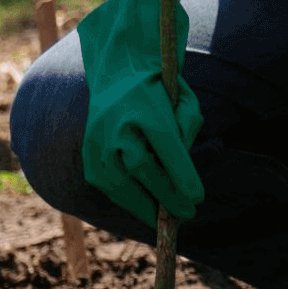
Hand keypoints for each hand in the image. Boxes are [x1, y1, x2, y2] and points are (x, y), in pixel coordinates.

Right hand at [76, 0, 204, 223]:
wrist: (118, 70)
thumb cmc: (159, 88)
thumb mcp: (183, 97)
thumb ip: (188, 126)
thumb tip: (184, 171)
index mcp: (146, 106)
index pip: (167, 147)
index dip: (182, 176)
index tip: (198, 198)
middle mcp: (119, 123)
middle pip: (142, 168)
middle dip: (166, 196)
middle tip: (187, 213)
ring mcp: (99, 137)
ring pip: (119, 181)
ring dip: (143, 204)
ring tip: (163, 218)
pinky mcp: (89, 150)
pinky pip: (106, 182)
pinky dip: (125, 197)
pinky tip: (142, 205)